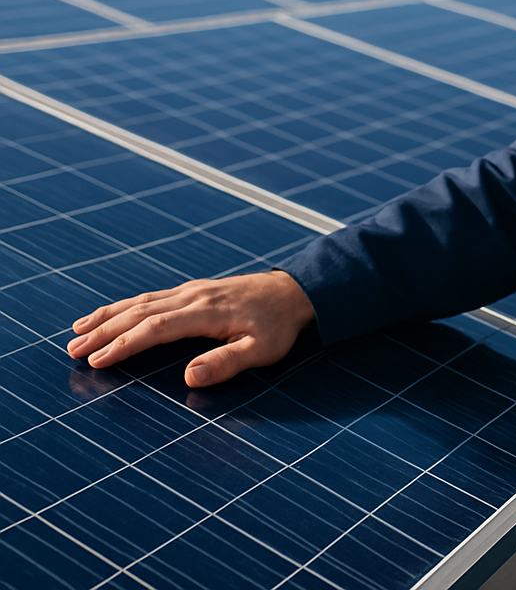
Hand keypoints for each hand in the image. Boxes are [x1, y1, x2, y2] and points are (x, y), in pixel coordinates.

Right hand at [66, 271, 315, 386]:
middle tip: (72, 350)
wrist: (294, 291)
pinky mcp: (193, 290)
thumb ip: (227, 363)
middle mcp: (193, 296)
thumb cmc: (278, 325)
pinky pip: (151, 297)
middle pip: (140, 312)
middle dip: (104, 330)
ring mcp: (192, 290)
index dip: (126, 344)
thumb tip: (189, 376)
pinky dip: (125, 306)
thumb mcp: (263, 350)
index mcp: (207, 312)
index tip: (97, 361)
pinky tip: (110, 315)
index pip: (157, 328)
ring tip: (77, 332)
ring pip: (142, 301)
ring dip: (108, 315)